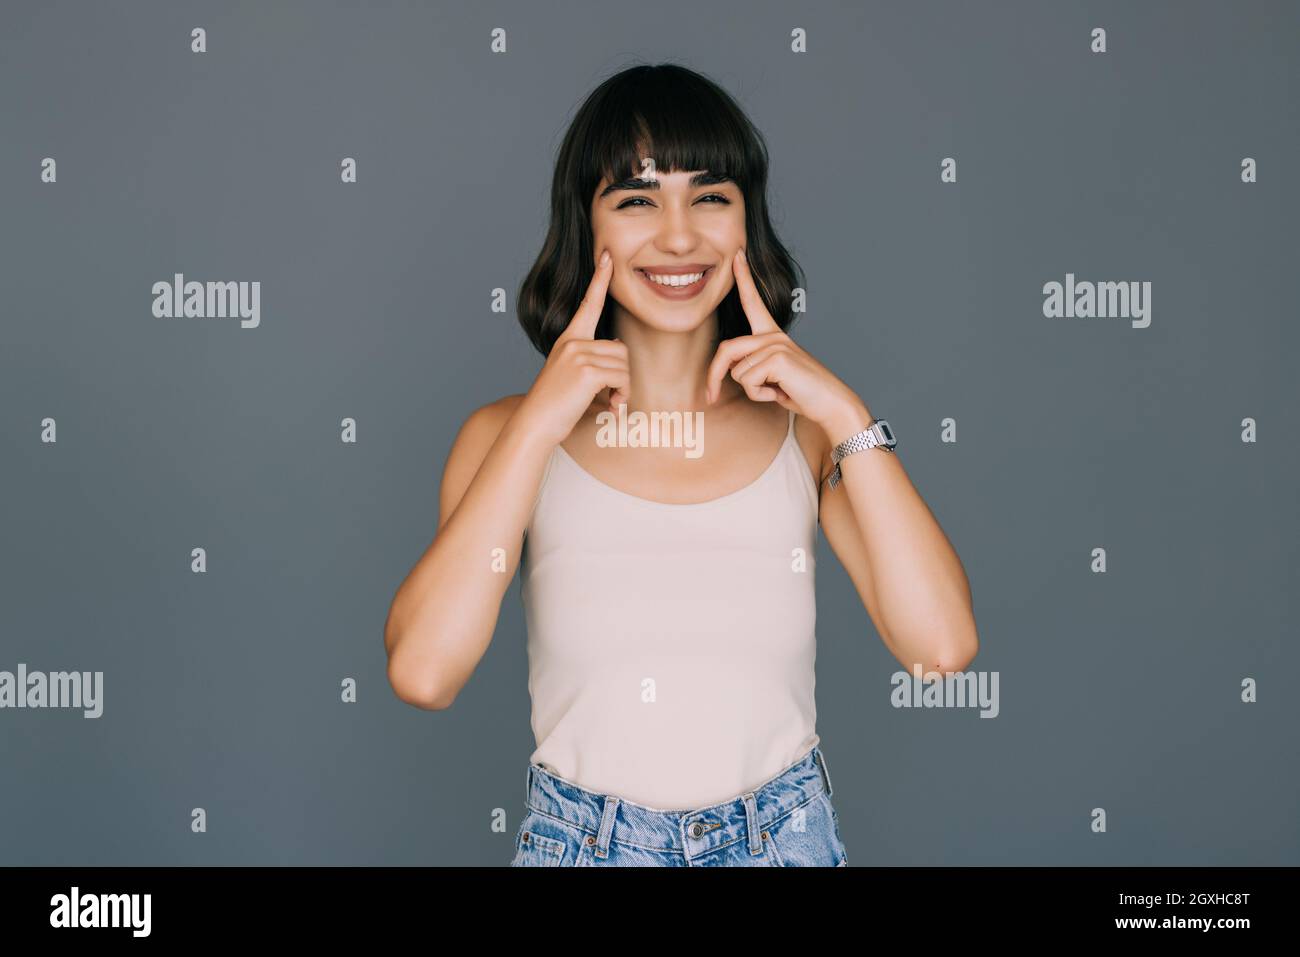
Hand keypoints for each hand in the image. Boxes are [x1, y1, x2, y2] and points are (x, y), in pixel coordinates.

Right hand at [517, 249, 630, 446]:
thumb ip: (594, 360)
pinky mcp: (587, 371)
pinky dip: (622, 395)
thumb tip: (617, 345)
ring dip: (623, 388)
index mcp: (569, 340)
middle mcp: (573, 342)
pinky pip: (622, 378)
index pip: (588, 304)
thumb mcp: (573, 376)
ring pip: (624, 365)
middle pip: (620, 348)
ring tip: (610, 402)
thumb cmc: (556, 406)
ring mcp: (578, 355)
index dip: (599, 279)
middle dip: (623, 375)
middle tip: (614, 396)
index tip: (606, 256)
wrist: (536, 424)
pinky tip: (611, 406)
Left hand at [705, 248, 869, 439]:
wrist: (830, 403)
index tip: (737, 255)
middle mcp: (773, 336)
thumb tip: (732, 368)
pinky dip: (760, 394)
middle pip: (726, 349)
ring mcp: (776, 344)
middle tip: (710, 397)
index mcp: (772, 335)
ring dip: (752, 390)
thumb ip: (752, 366)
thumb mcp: (771, 377)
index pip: (753, 302)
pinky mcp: (778, 358)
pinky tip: (780, 391)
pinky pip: (749, 381)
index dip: (743, 278)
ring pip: (737, 372)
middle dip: (713, 376)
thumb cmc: (801, 392)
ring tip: (775, 390)